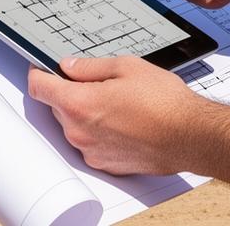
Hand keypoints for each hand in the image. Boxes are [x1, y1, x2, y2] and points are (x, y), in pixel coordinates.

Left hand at [26, 55, 205, 175]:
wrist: (190, 136)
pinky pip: (90, 143)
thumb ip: (90, 67)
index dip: (39, 73)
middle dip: (68, 92)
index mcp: (79, 104)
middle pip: (56, 106)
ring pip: (74, 125)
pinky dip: (98, 131)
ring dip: (85, 112)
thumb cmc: (164, 102)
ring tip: (117, 101)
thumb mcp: (126, 67)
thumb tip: (70, 66)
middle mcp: (79, 132)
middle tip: (96, 81)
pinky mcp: (105, 163)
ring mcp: (91, 151)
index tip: (43, 67)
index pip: (39, 88)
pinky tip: (123, 120)